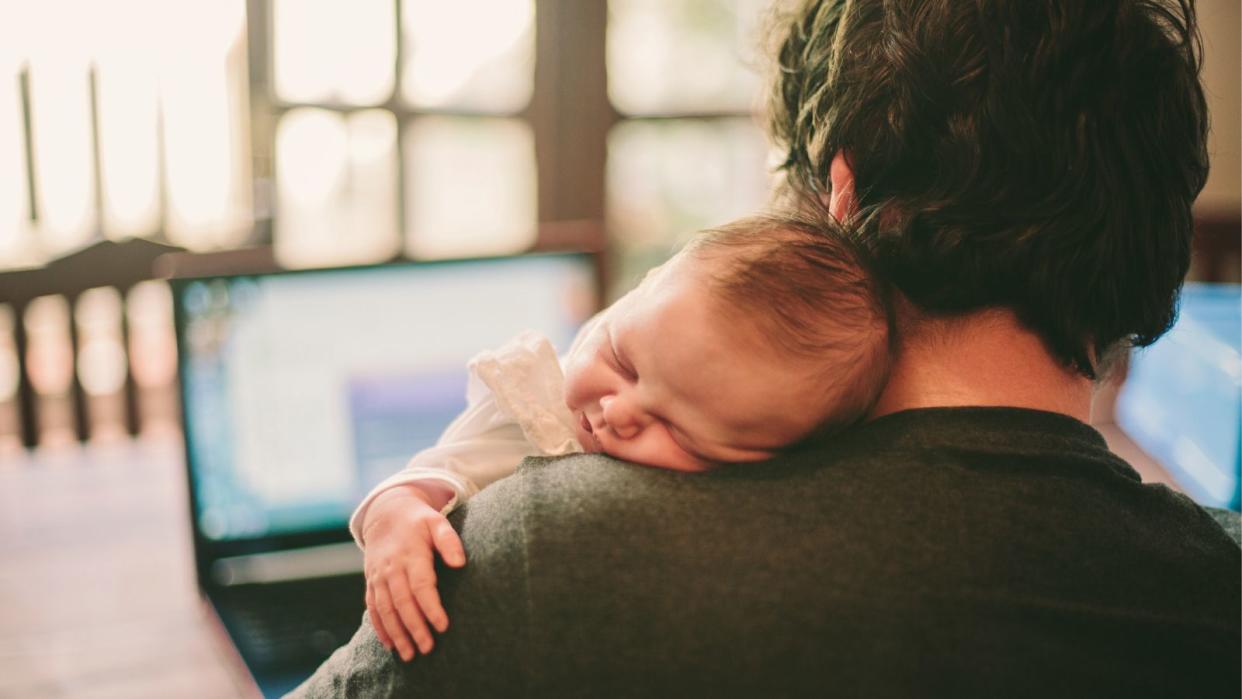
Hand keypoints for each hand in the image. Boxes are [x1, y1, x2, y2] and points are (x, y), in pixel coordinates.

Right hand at [362, 484, 465, 660]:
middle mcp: (392, 568)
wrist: (385, 513)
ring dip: (397, 633)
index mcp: (411, 554)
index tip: (443, 626)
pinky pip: (373, 608)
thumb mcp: (437, 522)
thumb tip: (460, 562)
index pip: (421, 585)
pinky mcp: (371, 582)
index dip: (431, 607)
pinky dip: (380, 628)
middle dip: (414, 627)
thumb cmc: (419, 521)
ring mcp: (378, 576)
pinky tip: (390, 645)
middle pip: (402, 602)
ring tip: (409, 655)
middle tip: (427, 648)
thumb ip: (449, 540)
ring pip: (385, 609)